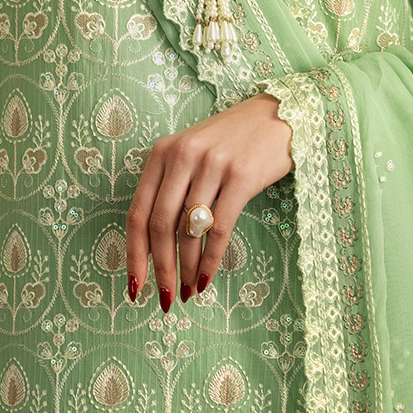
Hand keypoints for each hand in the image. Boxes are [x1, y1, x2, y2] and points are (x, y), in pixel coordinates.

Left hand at [125, 92, 292, 309]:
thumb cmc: (232, 141)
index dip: (134, 253)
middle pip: (160, 225)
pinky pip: (219, 228)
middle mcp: (181, 156)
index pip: (137, 211)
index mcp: (161, 153)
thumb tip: (155, 246)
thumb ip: (171, 188)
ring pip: (189, 231)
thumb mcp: (192, 154)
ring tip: (189, 291)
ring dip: (187, 269)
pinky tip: (208, 279)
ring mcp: (211, 165)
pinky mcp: (241, 176)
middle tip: (165, 298)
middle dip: (160, 268)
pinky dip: (211, 260)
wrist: (278, 115)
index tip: (134, 285)